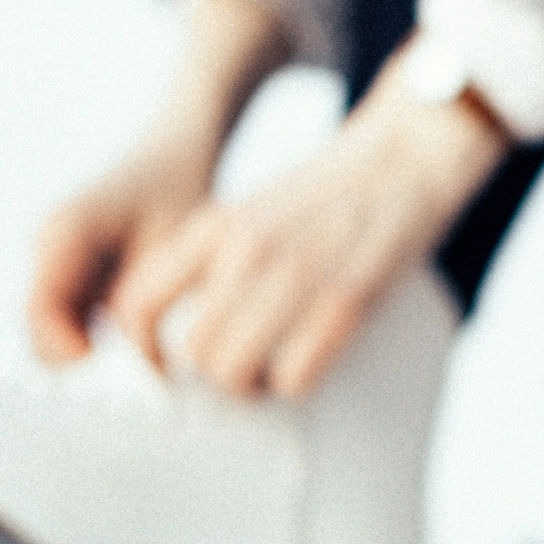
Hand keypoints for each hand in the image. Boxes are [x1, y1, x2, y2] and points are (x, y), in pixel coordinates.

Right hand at [26, 0, 288, 364]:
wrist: (176, 149)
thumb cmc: (180, 187)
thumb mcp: (172, 249)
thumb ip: (148, 308)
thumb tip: (141, 371)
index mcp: (62, 232)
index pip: (41, 315)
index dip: (75, 358)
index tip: (127, 378)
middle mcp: (45, 247)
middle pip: (39, 334)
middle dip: (84, 369)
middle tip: (143, 389)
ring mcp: (50, 262)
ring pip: (53, 337)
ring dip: (95, 361)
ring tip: (149, 373)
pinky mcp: (67, 275)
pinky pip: (72, 326)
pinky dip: (102, 346)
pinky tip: (147, 352)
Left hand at [108, 57, 504, 397]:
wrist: (405, 157)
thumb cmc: (330, 194)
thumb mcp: (249, 211)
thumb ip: (211, 260)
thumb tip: (183, 330)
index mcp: (215, 226)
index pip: (139, 303)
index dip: (146, 349)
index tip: (168, 367)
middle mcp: (246, 249)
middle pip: (193, 350)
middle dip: (216, 372)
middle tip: (244, 368)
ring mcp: (296, 275)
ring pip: (234, 371)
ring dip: (254, 386)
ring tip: (274, 371)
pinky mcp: (345, 301)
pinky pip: (293, 377)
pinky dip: (297, 383)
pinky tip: (310, 364)